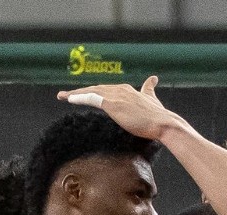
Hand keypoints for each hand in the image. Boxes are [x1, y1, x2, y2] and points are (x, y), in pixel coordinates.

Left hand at [57, 76, 182, 141]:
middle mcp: (120, 89)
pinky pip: (92, 98)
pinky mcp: (112, 104)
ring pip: (91, 92)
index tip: (80, 94)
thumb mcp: (151, 98)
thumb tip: (153, 78)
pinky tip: (70, 99)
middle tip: (64, 95)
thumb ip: (148, 89)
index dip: (92, 91)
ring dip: (75, 94)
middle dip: (79, 91)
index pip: (105, 89)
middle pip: (95, 89)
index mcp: (127, 90)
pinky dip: (80, 97)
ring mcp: (116, 96)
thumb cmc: (159, 115)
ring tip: (62, 96)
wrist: (164, 122)